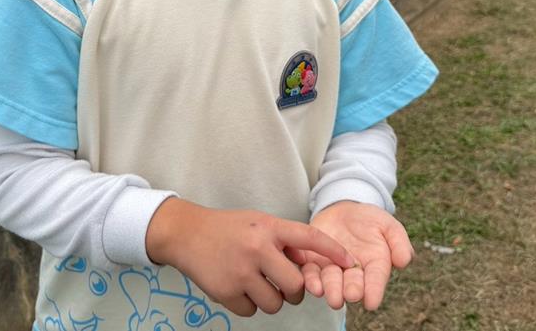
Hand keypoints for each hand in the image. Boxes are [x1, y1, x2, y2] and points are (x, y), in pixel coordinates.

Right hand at [146, 198, 355, 317]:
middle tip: (284, 284)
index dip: (332, 251)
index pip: (309, 237)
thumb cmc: (228, 229)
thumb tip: (312, 264)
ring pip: (275, 303)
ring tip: (257, 283)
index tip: (349, 262)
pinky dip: (249, 305)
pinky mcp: (226, 292)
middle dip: (294, 291)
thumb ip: (284, 240)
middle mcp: (257, 249)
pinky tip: (238, 287)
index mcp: (268, 228)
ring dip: (271, 299)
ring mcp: (241, 272)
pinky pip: (252, 312)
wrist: (186, 234)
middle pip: (295, 285)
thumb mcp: (259, 223)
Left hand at [299, 201, 412, 310]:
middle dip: (351, 291)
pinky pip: (310, 273)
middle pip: (352, 285)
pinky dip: (311, 280)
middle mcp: (353, 272)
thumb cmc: (369, 220)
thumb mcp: (388, 225)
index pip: (376, 280)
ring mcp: (332, 268)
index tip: (372, 302)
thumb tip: (404, 261)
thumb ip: (399, 241)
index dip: (374, 291)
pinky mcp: (312, 261)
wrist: (343, 210)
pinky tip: (313, 285)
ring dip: (331, 290)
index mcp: (375, 265)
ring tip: (331, 296)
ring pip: (330, 283)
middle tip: (350, 295)